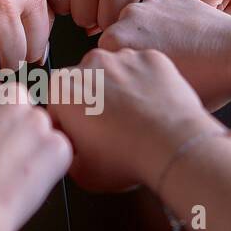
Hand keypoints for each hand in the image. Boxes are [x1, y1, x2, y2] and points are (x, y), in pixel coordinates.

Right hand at [0, 75, 71, 230]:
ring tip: (13, 174)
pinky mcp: (58, 145)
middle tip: (4, 157)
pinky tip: (28, 181)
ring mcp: (38, 119)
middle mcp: (12, 95)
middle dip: (18, 129)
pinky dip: (50, 167)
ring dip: (35, 148)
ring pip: (43, 131)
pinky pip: (59, 152)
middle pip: (24, 108)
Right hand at [48, 47, 218, 192]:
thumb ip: (67, 156)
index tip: (81, 138)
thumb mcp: (81, 173)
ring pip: (115, 74)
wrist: (173, 147)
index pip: (57, 106)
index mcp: (62, 88)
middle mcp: (90, 64)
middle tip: (110, 132)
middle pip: (85, 84)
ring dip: (120, 92)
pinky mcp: (152, 58)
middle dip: (92, 103)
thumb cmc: (127, 158)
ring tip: (135, 121)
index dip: (68, 126)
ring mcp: (124, 57)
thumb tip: (73, 153)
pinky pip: (144, 70)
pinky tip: (152, 109)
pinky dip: (147, 85)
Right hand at [99, 0, 230, 108]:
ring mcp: (154, 2)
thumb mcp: (156, 95)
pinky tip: (191, 41)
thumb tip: (124, 92)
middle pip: (121, 36)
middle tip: (157, 69)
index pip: (105, 57)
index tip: (136, 79)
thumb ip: (130, 89)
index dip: (121, 71)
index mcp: (116, 42)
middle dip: (134, 50)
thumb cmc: (203, 83)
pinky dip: (174, 23)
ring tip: (178, 55)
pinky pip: (166, 11)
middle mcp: (129, 16)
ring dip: (153, 35)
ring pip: (143, 22)